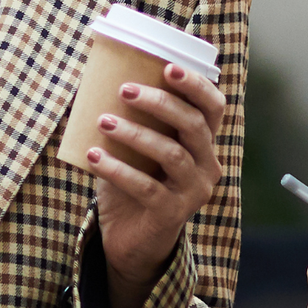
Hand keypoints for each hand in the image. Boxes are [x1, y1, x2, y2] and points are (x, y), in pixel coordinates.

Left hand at [87, 61, 223, 307]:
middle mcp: (207, 165)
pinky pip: (146, 187)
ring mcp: (193, 192)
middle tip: (123, 90)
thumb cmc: (132, 183)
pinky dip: (117, 169)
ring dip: (134, 133)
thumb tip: (98, 76)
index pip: (213, 107)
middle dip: (159, 102)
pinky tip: (94, 157)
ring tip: (103, 121)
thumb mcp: (136, 149)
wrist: (130, 240)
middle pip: (194, 125)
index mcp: (203, 143)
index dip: (195, 85)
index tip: (167, 67)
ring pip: (171, 154)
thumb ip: (132, 118)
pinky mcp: (172, 214)